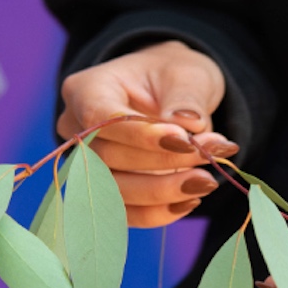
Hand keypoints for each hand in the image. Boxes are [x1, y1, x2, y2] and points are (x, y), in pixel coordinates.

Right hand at [57, 40, 235, 226]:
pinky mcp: (105, 192)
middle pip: (108, 158)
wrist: (168, 93)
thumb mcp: (186, 73)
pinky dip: (159, 212)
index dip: (140, 135)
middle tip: (211, 154)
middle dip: (163, 162)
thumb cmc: (172, 76)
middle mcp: (76, 129)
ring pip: (114, 191)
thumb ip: (186, 98)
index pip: (101, 118)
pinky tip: (190, 201)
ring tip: (206, 181)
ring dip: (164, 191)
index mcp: (86, 89)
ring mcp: (87, 164)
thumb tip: (188, 123)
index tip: (184, 141)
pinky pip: (124, 213)